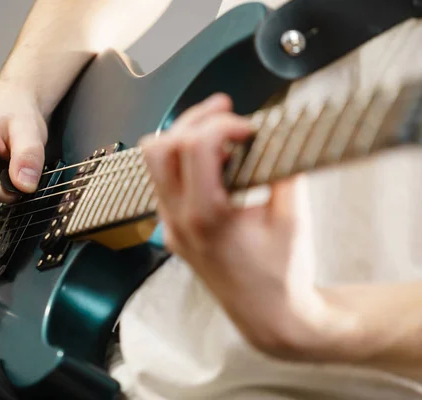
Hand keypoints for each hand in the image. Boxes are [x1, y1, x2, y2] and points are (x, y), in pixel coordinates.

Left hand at [140, 94, 330, 358]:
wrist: (267, 317)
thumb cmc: (282, 275)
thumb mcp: (293, 218)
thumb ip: (284, 170)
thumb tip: (277, 133)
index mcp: (205, 218)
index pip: (195, 147)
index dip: (224, 125)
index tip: (251, 129)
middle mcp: (177, 221)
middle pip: (160, 147)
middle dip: (193, 119)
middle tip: (225, 110)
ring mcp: (170, 227)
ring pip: (154, 163)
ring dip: (184, 137)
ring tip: (220, 131)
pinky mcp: (172, 230)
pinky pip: (164, 182)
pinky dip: (184, 161)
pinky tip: (216, 161)